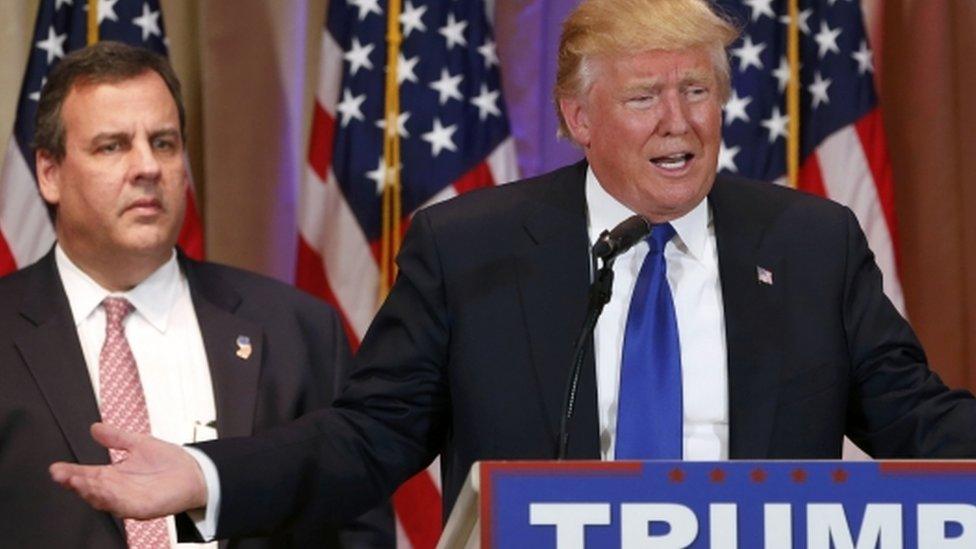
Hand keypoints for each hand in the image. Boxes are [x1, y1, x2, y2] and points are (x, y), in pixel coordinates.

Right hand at [49, 422, 207, 518]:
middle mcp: (117, 490)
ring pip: (103, 499)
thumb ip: (116, 437)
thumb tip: (95, 427)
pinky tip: (105, 490)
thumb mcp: (138, 443)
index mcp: (113, 475)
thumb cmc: (168, 461)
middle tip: (63, 476)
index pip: (86, 475)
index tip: (56, 468)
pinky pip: (124, 506)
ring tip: (79, 481)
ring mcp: (128, 500)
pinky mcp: (142, 508)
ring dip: (90, 491)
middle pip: (90, 489)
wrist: (194, 472)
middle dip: (76, 483)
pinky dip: (113, 499)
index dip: (70, 473)